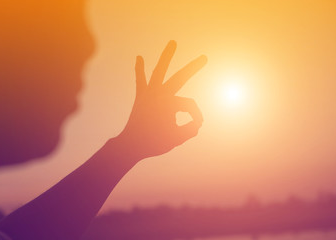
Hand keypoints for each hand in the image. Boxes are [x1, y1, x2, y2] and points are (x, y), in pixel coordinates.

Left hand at [117, 41, 206, 160]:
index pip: (190, 105)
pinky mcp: (141, 96)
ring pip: (159, 71)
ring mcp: (148, 93)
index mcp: (168, 103)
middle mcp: (159, 94)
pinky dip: (140, 69)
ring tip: (173, 43)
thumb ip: (190, 129)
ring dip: (166, 57)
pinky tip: (139, 58)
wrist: (131, 145)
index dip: (195, 116)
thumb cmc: (154, 143)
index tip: (195, 126)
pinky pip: (140, 80)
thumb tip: (197, 123)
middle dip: (193, 67)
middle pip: (180, 77)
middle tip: (204, 58)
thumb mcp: (177, 139)